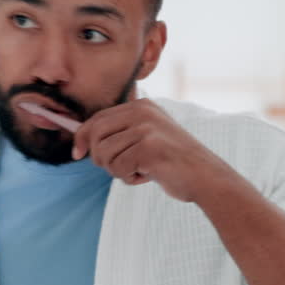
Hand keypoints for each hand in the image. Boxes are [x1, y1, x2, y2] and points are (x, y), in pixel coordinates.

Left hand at [72, 99, 235, 202]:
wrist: (206, 177)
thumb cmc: (174, 162)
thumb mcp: (147, 137)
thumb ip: (121, 134)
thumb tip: (81, 143)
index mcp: (142, 106)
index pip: (98, 118)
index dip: (83, 137)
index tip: (77, 153)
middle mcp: (143, 112)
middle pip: (96, 134)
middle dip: (100, 157)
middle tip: (120, 168)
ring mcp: (146, 128)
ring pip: (105, 154)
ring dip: (118, 171)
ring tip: (139, 171)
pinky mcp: (148, 147)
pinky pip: (119, 168)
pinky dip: (129, 178)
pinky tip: (148, 176)